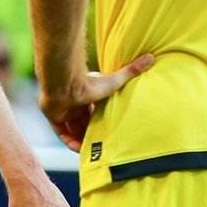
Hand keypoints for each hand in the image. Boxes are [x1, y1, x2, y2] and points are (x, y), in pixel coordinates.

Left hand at [40, 54, 155, 151]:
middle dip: (91, 132)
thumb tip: (152, 57)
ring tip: (92, 150)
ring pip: (73, 129)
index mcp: (87, 94)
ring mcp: (63, 110)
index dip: (101, 120)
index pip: (94, 109)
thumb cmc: (90, 82)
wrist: (66, 85)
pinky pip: (61, 133)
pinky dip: (69, 141)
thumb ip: (132, 70)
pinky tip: (79, 148)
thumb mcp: (115, 80)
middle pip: (83, 121)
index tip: (108, 128)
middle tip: (101, 143)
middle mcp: (74, 103)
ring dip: (81, 139)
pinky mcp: (54, 117)